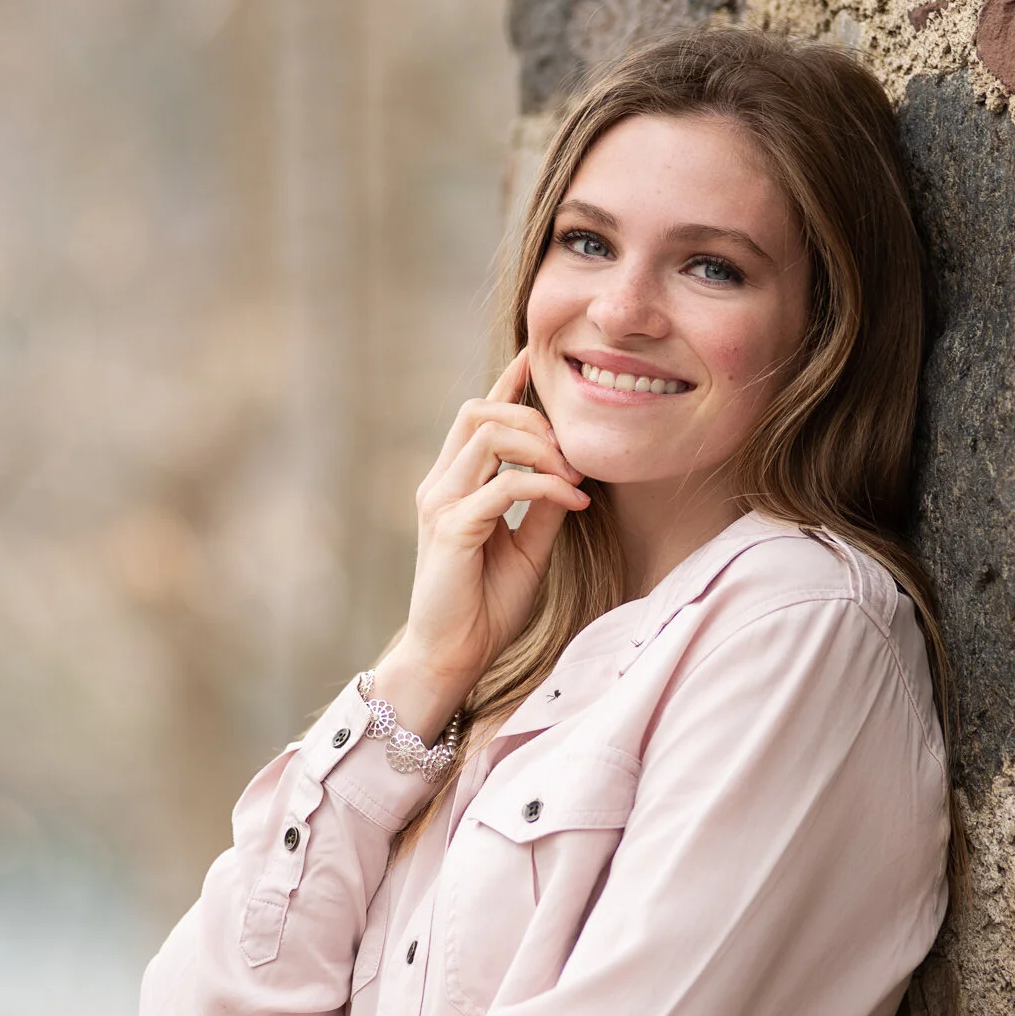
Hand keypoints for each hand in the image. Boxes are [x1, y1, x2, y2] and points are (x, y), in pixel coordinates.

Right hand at [373, 350, 588, 735]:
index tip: (536, 359)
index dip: (506, 382)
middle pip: (479, 411)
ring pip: (489, 435)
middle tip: (574, 453)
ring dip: (541, 446)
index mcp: (452, 484)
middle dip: (534, 417)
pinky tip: (572, 500)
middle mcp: (439, 485)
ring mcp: (441, 503)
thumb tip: (570, 470)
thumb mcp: (527, 546)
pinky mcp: (452, 528)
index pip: (475, 415)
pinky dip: (545, 485)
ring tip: (573, 474)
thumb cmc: (485, 606)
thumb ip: (541, 504)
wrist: (453, 656)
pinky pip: (504, 485)